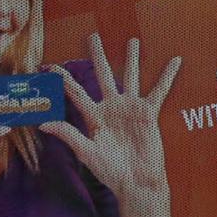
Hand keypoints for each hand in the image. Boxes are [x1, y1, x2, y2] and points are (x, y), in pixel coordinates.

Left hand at [45, 33, 181, 213]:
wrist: (135, 180)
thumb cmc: (109, 170)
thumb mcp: (86, 152)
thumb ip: (68, 134)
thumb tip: (42, 123)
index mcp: (93, 117)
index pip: (76, 93)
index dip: (63, 79)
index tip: (50, 65)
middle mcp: (111, 108)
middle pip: (103, 75)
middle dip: (97, 56)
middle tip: (93, 36)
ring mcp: (130, 108)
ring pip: (130, 76)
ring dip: (132, 58)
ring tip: (132, 41)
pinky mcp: (148, 112)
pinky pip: (159, 89)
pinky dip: (167, 75)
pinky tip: (174, 60)